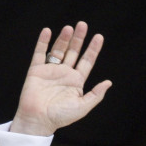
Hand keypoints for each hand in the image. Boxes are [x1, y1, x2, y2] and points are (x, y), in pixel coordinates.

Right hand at [10, 21, 111, 135]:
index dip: (93, 49)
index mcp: (76, 81)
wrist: (38, 120)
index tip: (99, 36)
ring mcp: (50, 71)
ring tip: (69, 28)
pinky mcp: (36, 70)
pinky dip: (43, 42)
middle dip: (79, 39)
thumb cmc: (60, 117)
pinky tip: (48, 31)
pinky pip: (39, 53)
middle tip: (83, 25)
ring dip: (64, 38)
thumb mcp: (82, 107)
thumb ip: (95, 95)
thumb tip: (109, 82)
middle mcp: (64, 74)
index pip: (87, 61)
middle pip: (73, 51)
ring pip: (58, 50)